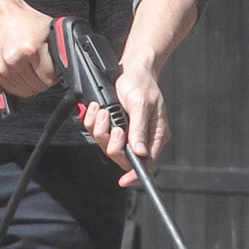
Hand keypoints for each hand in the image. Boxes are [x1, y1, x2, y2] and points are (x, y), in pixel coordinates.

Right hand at [0, 0, 57, 98]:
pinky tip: (23, 73)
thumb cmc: (22, 21)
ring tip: (32, 69)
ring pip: (26, 91)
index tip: (53, 70)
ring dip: (32, 84)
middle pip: (38, 86)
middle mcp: (14, 61)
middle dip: (44, 80)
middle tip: (43, 69)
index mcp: (30, 49)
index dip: (54, 76)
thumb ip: (59, 48)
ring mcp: (4, 69)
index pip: (49, 78)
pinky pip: (14, 90)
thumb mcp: (48, 29)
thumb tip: (69, 63)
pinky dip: (21, 85)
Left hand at [79, 61, 168, 187]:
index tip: (124, 180)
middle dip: (112, 142)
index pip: (146, 163)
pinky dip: (93, 121)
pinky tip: (97, 109)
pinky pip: (97, 132)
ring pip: (106, 145)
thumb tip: (140, 151)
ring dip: (100, 129)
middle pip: (122, 156)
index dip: (134, 174)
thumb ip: (139, 128)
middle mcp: (140, 137)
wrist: (132, 68)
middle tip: (114, 126)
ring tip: (103, 112)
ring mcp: (125, 132)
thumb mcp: (142, 104)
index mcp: (155, 135)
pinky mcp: (112, 125)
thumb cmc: (142, 83)